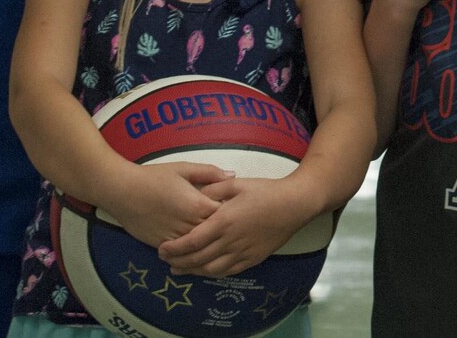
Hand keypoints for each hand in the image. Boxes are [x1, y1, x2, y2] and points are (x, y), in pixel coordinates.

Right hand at [105, 161, 229, 249]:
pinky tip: (199, 251)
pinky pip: (183, 254)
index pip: (226, 214)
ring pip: (200, 247)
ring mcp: (176, 238)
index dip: (232, 213)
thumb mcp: (183, 169)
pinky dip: (192, 253)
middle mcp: (189, 225)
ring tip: (219, 241)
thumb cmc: (154, 177)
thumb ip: (209, 173)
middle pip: (215, 233)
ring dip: (209, 245)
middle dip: (223, 231)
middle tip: (232, 228)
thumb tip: (233, 175)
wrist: (123, 191)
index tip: (237, 211)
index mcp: (198, 205)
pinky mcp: (163, 245)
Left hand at [157, 177, 313, 277]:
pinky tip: (204, 270)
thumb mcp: (237, 183)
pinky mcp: (252, 259)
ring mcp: (242, 252)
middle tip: (165, 260)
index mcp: (224, 221)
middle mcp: (230, 241)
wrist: (294, 204)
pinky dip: (212, 273)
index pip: (192, 241)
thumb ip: (213, 188)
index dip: (175, 248)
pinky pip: (227, 272)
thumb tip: (197, 194)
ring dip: (192, 271)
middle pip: (198, 258)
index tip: (162, 248)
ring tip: (180, 269)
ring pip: (211, 269)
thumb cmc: (266, 191)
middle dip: (178, 262)